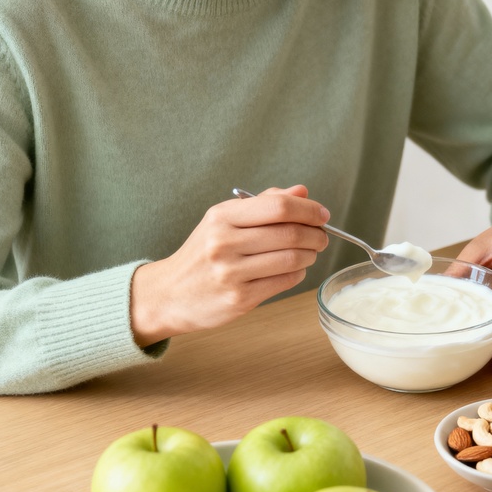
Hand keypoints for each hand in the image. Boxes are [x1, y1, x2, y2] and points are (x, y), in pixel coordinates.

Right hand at [131, 185, 329, 345]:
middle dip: (316, 235)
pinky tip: (293, 270)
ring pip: (292, 259)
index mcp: (222, 216)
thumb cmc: (202, 254)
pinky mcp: (240, 298)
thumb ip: (263, 204)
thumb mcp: (224, 221)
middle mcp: (224, 242)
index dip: (308, 210)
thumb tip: (302, 192)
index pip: (278, 206)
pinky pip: (284, 282)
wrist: (169, 294)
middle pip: (290, 233)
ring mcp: (231, 272)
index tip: (322, 215)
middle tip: (321, 237)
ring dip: (310, 255)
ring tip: (309, 253)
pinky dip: (298, 274)